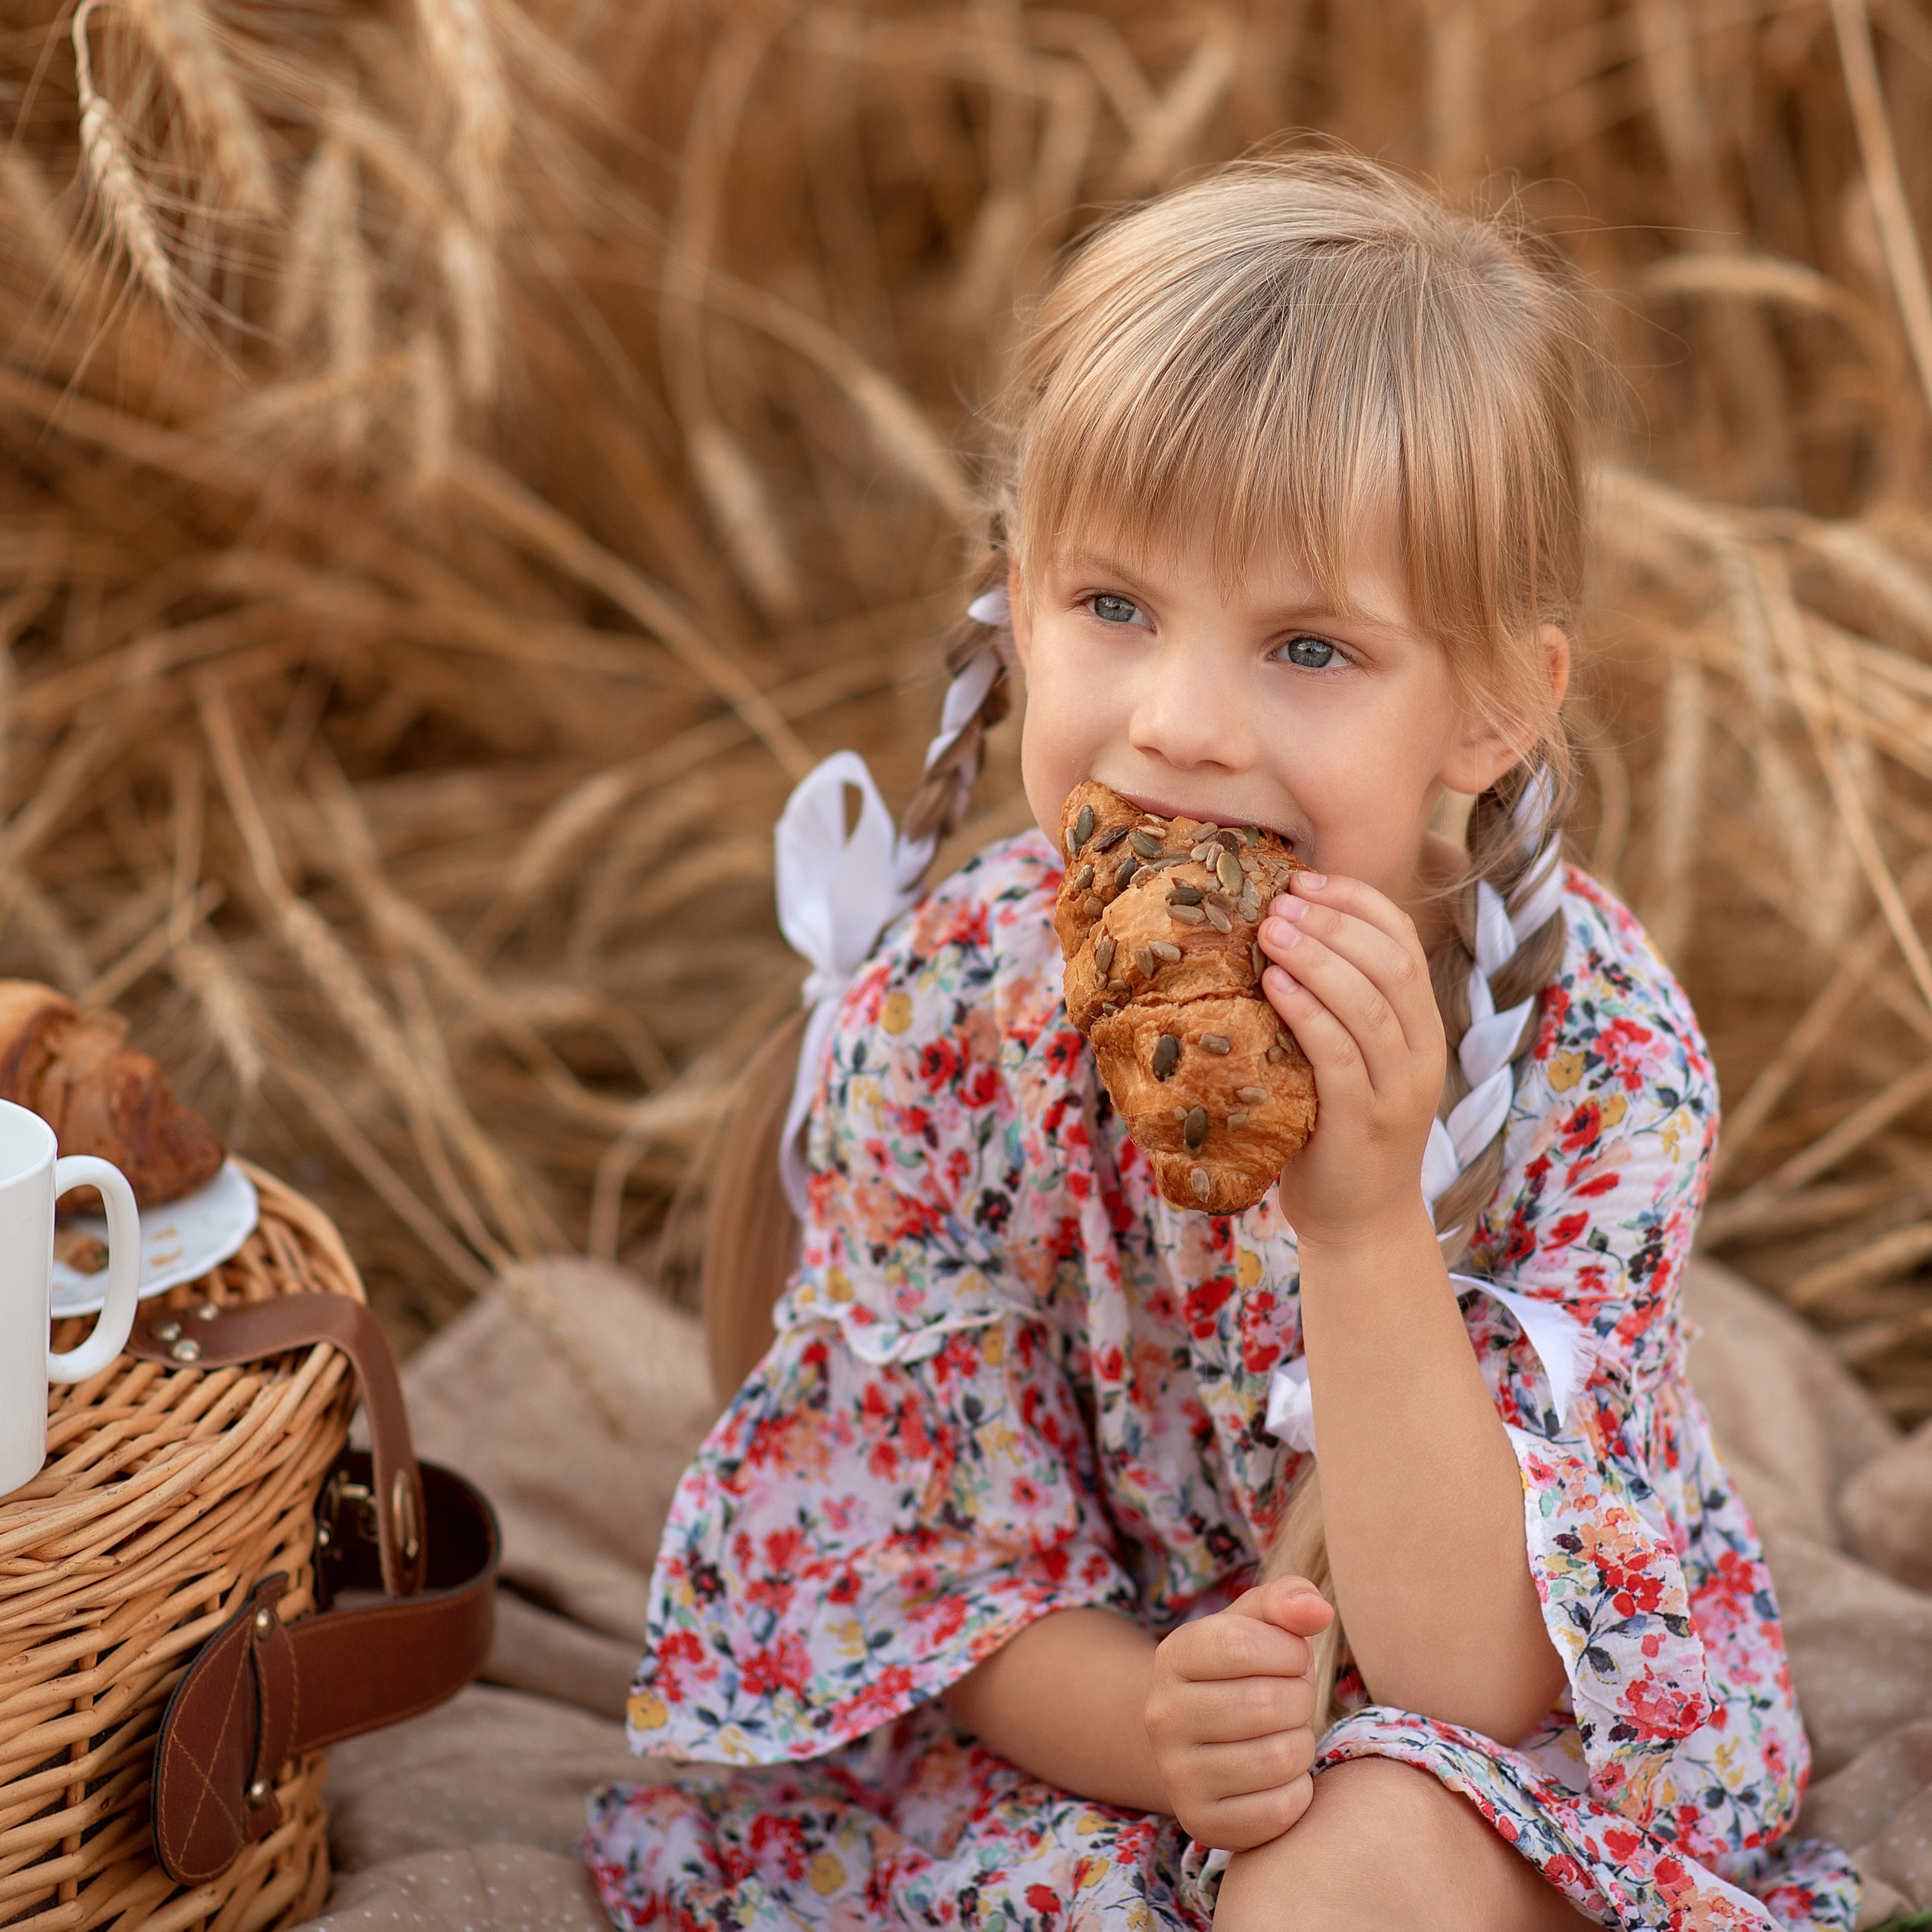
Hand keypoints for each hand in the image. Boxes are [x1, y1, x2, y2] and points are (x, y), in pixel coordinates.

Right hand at [1144, 1577, 1333, 1849]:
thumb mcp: (1257, 1624)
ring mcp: (1177, 1774)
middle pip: (1268, 1702)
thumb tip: (1318, 1609)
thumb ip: (1288, 1600)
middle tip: (1291, 1702)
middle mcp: (1162, 1715)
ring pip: (1279, 1757)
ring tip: (1283, 1735)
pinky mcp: (1203, 1822)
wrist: (1203, 1743)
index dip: (1288, 1649)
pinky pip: (1280, 1809)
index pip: (1242, 1642)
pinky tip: (1279, 1777)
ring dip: (1301, 1744)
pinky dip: (1298, 1792)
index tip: (1291, 1657)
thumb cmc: (1244, 1672)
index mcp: (1172, 1655)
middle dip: (1300, 1698)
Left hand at [1258, 873, 1445, 1248]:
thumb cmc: (1338, 1129)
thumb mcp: (1351, 1058)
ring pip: (1369, 1005)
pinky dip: (1309, 1014)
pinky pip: (1341, 1057)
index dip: (1357, 903)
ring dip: (1318, 958)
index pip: (1403, 943)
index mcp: (1422, 1027)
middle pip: (1390, 964)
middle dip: (1334, 922)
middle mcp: (1423, 1054)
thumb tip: (1275, 933)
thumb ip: (1335, 1007)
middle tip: (1279, 900)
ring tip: (1270, 930)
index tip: (1305, 879)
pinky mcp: (1365, 1124)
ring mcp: (1398, 1091)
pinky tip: (1274, 985)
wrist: (1361, 1223)